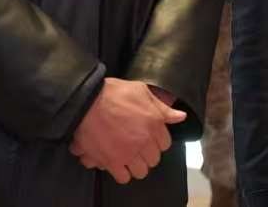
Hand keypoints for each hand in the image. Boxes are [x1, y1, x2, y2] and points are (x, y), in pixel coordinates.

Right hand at [69, 77, 186, 183]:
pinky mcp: (112, 161)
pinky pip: (123, 177)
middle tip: (137, 147)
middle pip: (154, 159)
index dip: (157, 141)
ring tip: (128, 157)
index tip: (149, 138)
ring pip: (141, 171)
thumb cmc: (113, 93)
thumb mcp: (141, 91)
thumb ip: (162, 107)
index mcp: (154, 123)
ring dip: (135, 165)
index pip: (165, 144)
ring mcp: (129, 153)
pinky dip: (121, 173)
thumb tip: (180, 116)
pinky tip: (118, 163)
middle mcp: (144, 141)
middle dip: (147, 154)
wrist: (87, 101)